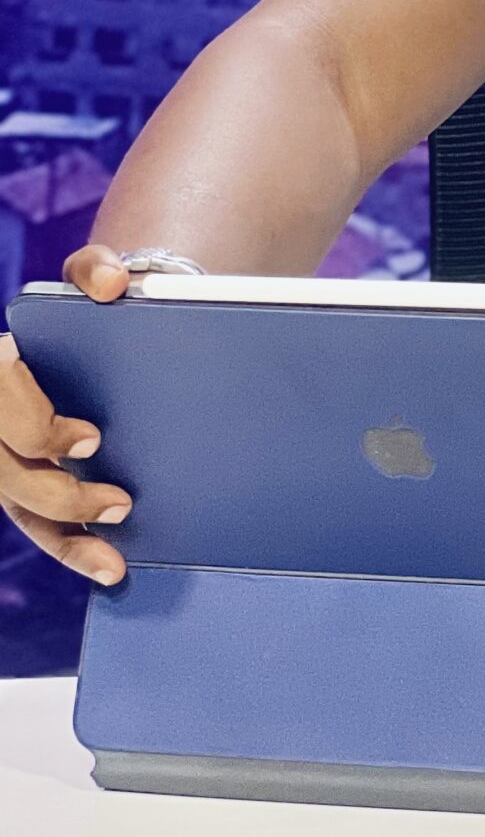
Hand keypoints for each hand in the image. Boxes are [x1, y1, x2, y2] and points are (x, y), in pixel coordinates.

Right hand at [0, 245, 134, 584]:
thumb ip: (96, 267)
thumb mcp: (95, 275)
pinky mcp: (24, 479)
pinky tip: (107, 568)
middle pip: (5, 470)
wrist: (103, 325)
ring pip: (15, 506)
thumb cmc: (97, 303)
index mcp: (1, 369)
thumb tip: (108, 287)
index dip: (37, 429)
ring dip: (62, 538)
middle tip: (120, 503)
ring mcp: (3, 452)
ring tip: (114, 560)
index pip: (1, 406)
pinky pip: (34, 521)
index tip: (92, 440)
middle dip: (56, 494)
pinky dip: (67, 546)